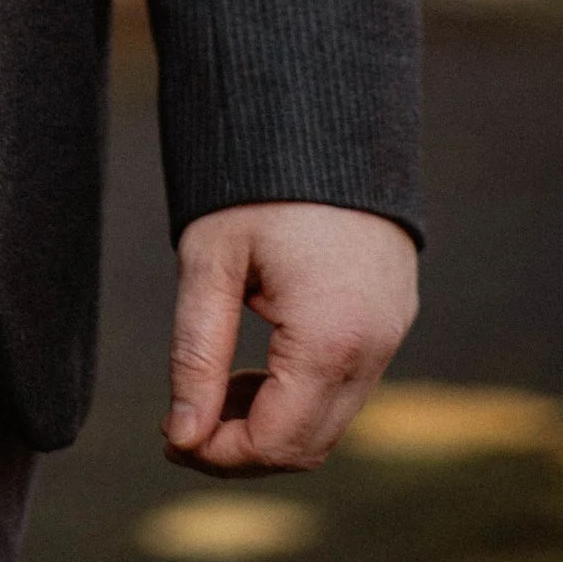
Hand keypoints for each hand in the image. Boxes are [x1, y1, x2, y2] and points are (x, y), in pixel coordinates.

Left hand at [163, 201, 417, 473]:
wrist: (321, 107)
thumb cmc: (255, 180)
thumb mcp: (210, 262)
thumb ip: (196, 354)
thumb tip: (183, 435)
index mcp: (332, 337)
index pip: (277, 442)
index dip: (218, 455)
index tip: (168, 437)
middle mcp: (377, 345)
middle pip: (309, 444)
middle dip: (242, 447)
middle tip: (181, 425)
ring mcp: (393, 330)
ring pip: (331, 418)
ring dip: (271, 421)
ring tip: (210, 391)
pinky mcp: (394, 314)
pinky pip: (348, 382)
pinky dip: (300, 391)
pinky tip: (253, 367)